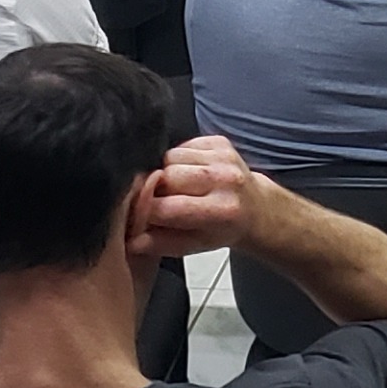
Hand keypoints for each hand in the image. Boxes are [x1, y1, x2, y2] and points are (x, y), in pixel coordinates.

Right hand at [124, 134, 262, 259]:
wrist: (255, 208)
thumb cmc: (222, 229)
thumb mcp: (193, 246)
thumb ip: (160, 243)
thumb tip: (131, 241)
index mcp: (220, 211)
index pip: (166, 208)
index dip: (145, 212)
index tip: (137, 216)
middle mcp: (225, 180)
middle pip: (166, 176)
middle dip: (153, 188)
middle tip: (155, 200)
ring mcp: (224, 157)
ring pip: (170, 157)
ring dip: (164, 171)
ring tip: (173, 187)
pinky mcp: (220, 141)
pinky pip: (181, 145)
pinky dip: (177, 159)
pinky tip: (185, 173)